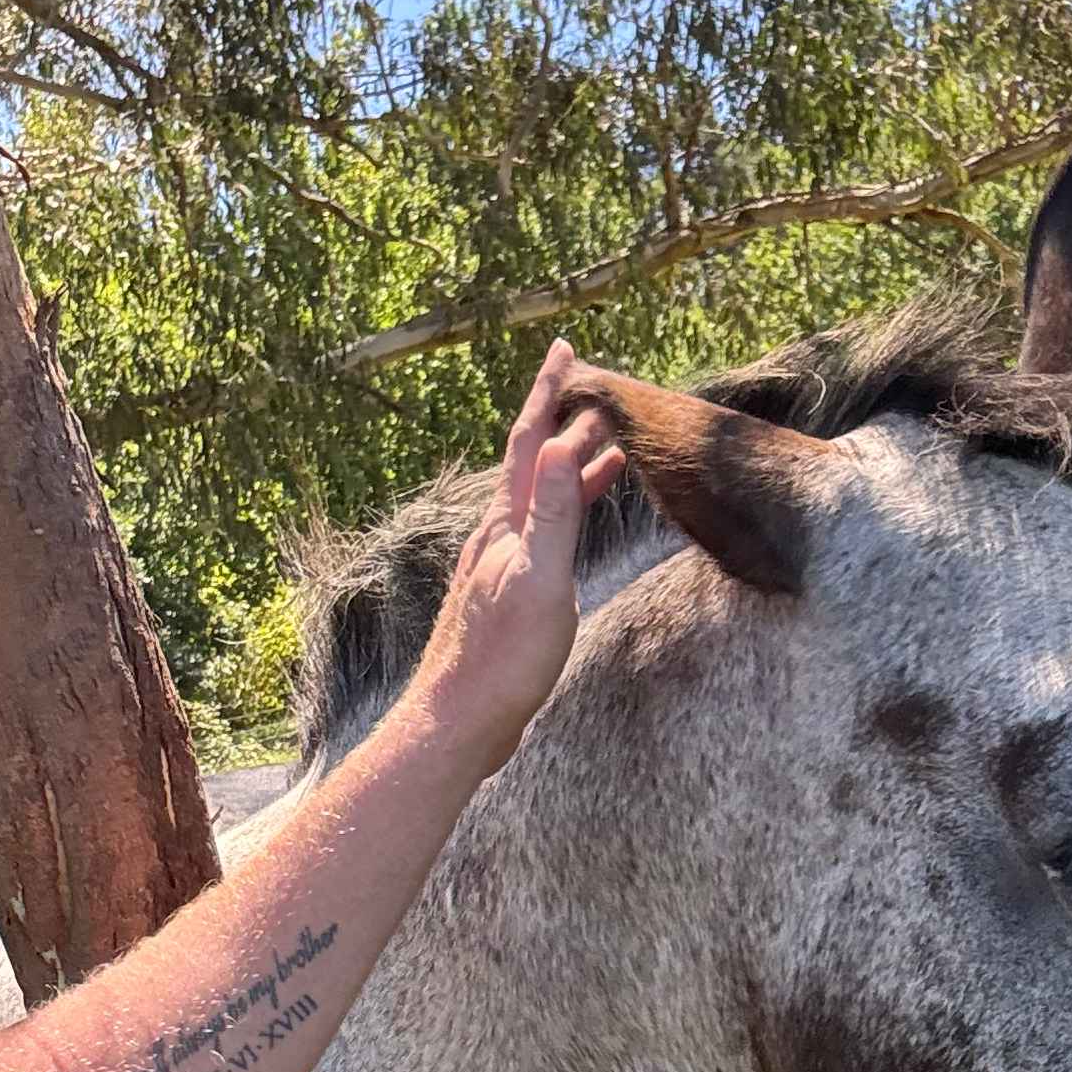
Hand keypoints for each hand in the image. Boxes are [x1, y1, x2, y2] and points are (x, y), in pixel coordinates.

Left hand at [407, 340, 625, 779]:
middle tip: (604, 393)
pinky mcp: (509, 595)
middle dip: (569, 423)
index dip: (548, 393)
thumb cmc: (502, 660)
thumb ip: (551, 514)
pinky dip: (568, 513)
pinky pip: (545, 534)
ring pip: (543, 500)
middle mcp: (499, 536)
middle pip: (537, 464)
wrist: (460, 721)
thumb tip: (555, 443)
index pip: (528, 442)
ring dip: (573, 468)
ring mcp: (502, 566)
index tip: (565, 350)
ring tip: (610, 446)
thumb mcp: (539, 581)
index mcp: (506, 525)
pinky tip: (576, 525)